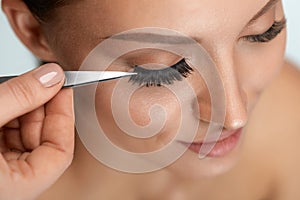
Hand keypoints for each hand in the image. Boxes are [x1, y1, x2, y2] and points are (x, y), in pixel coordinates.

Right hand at [0, 63, 74, 199]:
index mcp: (17, 188)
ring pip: (22, 137)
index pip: (60, 153)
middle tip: (39, 79)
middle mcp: (10, 185)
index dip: (64, 117)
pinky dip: (7, 115)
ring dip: (22, 109)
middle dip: (40, 107)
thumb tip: (52, 75)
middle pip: (42, 141)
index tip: (63, 88)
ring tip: (15, 87)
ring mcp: (1, 173)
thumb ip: (18, 97)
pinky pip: (5, 138)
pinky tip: (5, 98)